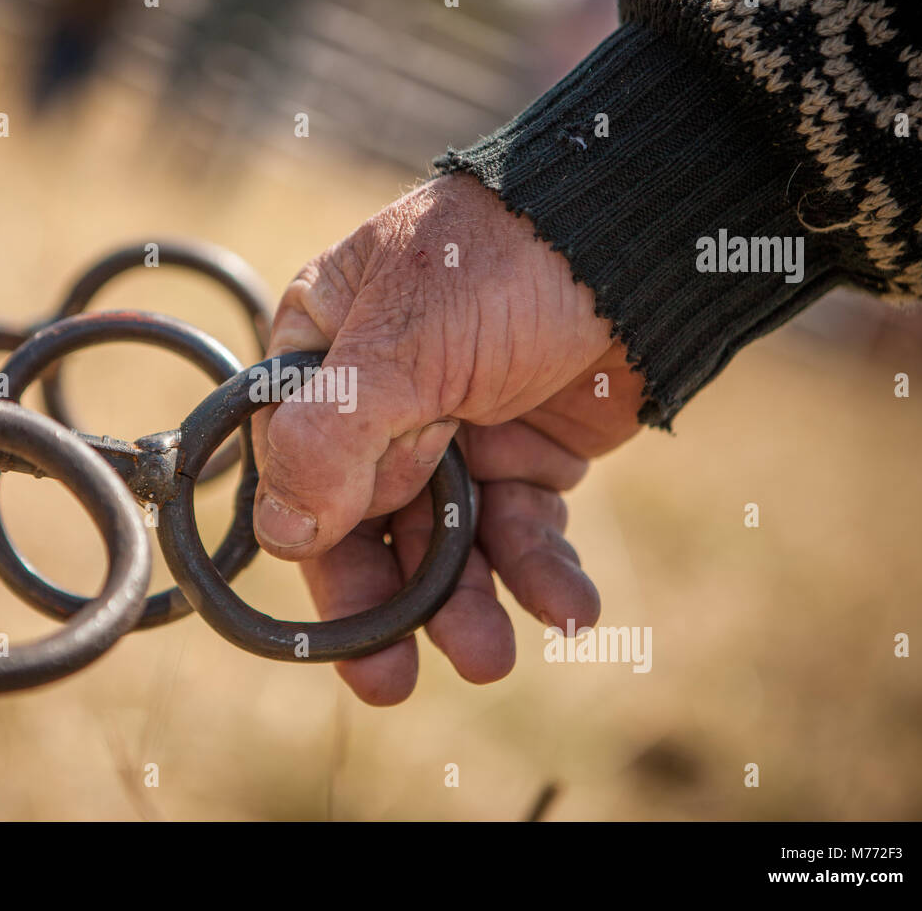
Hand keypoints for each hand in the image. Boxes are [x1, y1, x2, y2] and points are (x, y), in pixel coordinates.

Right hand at [251, 172, 645, 704]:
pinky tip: (566, 608)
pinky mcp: (526, 458)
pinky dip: (537, 572)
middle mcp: (382, 401)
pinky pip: (519, 530)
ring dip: (461, 603)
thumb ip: (332, 435)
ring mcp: (456, 433)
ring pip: (443, 540)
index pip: (291, 465)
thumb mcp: (403, 343)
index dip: (313, 538)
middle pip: (365, 521)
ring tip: (487, 658)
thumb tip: (280, 532)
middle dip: (383, 601)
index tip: (336, 608)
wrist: (641, 240)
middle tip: (388, 680)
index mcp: (325, 355)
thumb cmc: (503, 264)